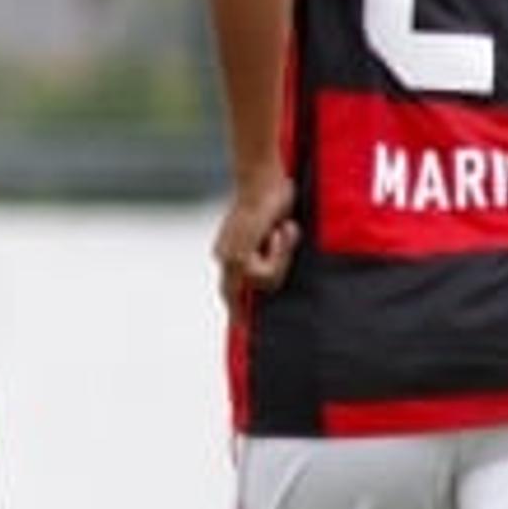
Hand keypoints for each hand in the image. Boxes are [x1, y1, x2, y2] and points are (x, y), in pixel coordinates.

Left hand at [211, 171, 298, 320]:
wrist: (262, 178)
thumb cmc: (271, 197)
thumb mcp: (275, 229)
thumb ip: (273, 250)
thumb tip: (283, 257)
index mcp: (229, 251)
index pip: (228, 289)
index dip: (235, 310)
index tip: (242, 330)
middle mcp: (224, 256)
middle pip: (235, 296)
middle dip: (242, 312)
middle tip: (250, 325)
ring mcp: (229, 257)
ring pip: (262, 283)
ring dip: (280, 261)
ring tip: (282, 232)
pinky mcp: (239, 256)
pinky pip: (265, 272)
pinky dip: (278, 255)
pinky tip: (278, 231)